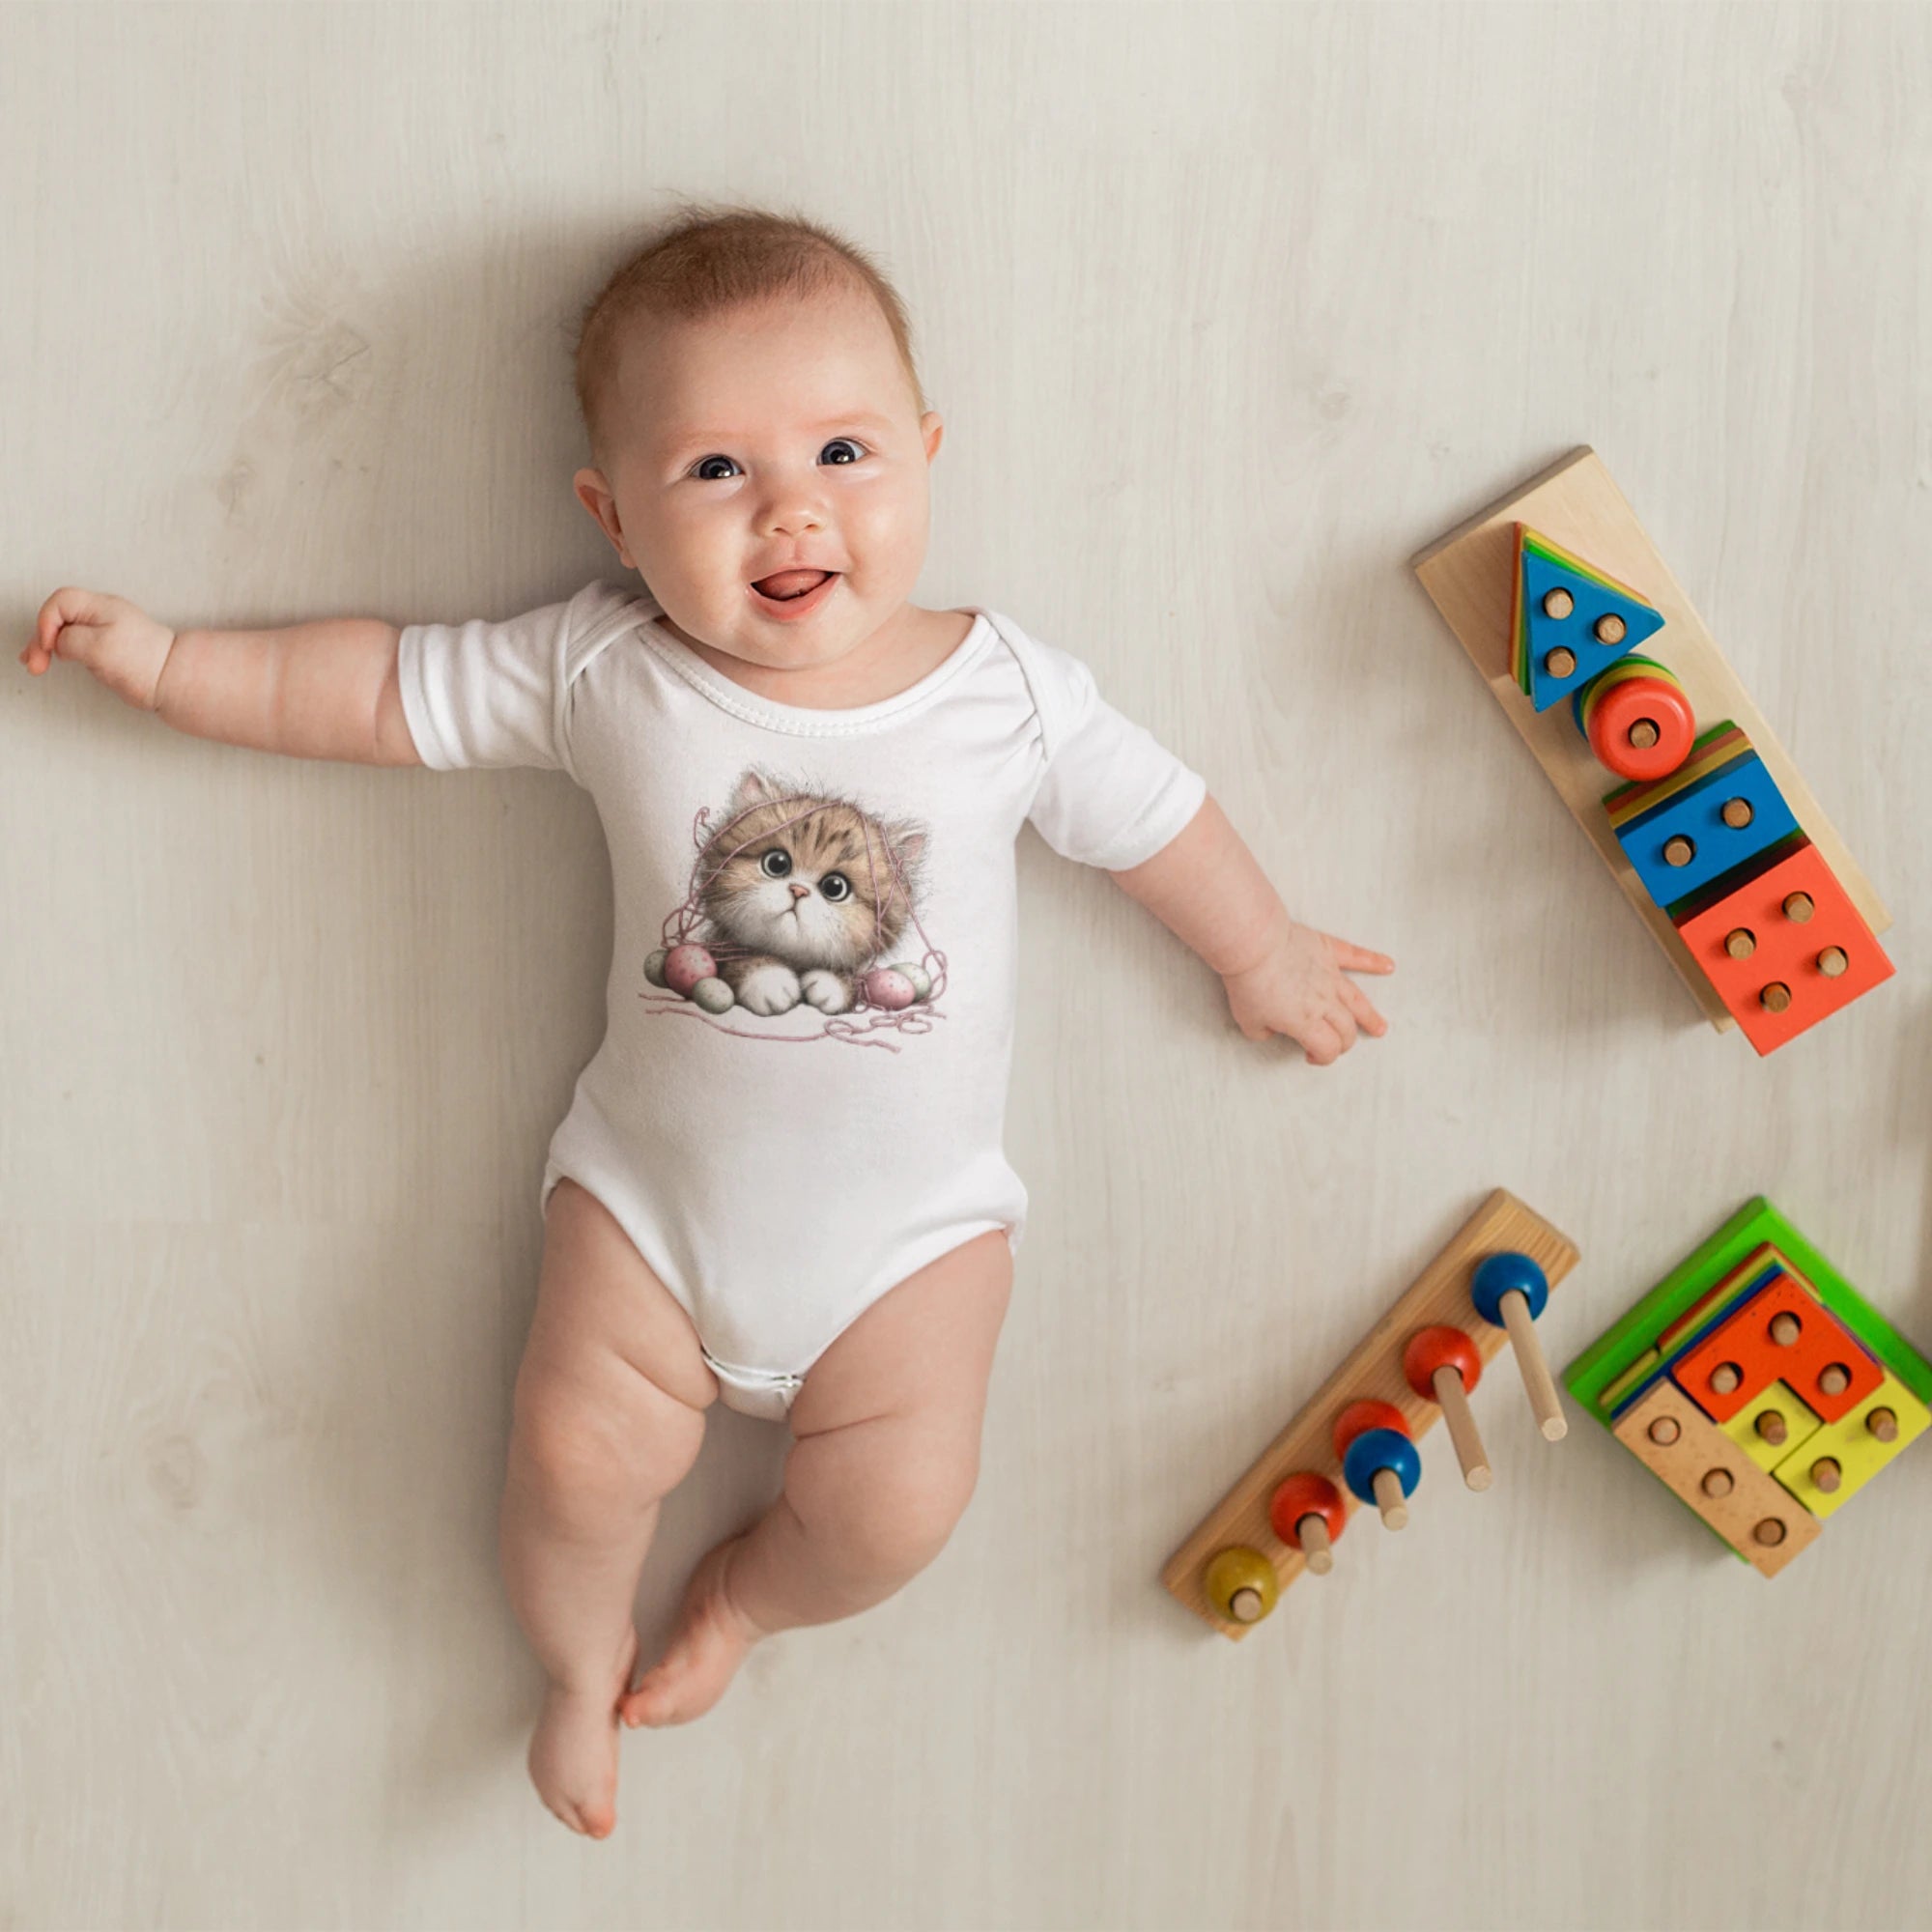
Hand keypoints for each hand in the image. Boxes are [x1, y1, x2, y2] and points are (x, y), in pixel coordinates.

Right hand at [21, 587, 176, 711]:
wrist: (174, 680)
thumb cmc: (145, 663)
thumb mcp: (98, 648)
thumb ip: (70, 640)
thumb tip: (58, 642)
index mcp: (102, 607)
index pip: (60, 602)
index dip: (47, 622)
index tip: (49, 646)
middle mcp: (103, 614)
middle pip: (59, 616)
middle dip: (42, 637)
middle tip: (35, 663)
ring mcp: (106, 630)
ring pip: (66, 630)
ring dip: (47, 645)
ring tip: (36, 663)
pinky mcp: (108, 647)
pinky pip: (77, 642)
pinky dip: (61, 651)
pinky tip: (52, 660)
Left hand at [1222, 906, 1392, 1065]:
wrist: (1253, 944)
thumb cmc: (1249, 980)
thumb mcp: (1247, 1021)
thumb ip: (1262, 1032)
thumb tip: (1270, 1030)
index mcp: (1306, 1022)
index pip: (1327, 1048)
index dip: (1322, 1057)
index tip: (1310, 1055)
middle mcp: (1324, 1001)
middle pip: (1345, 1028)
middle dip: (1344, 1042)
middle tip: (1339, 1045)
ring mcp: (1329, 975)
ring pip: (1357, 1001)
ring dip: (1370, 1016)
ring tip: (1379, 1027)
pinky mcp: (1326, 950)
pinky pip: (1355, 956)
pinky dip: (1373, 961)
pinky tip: (1387, 966)